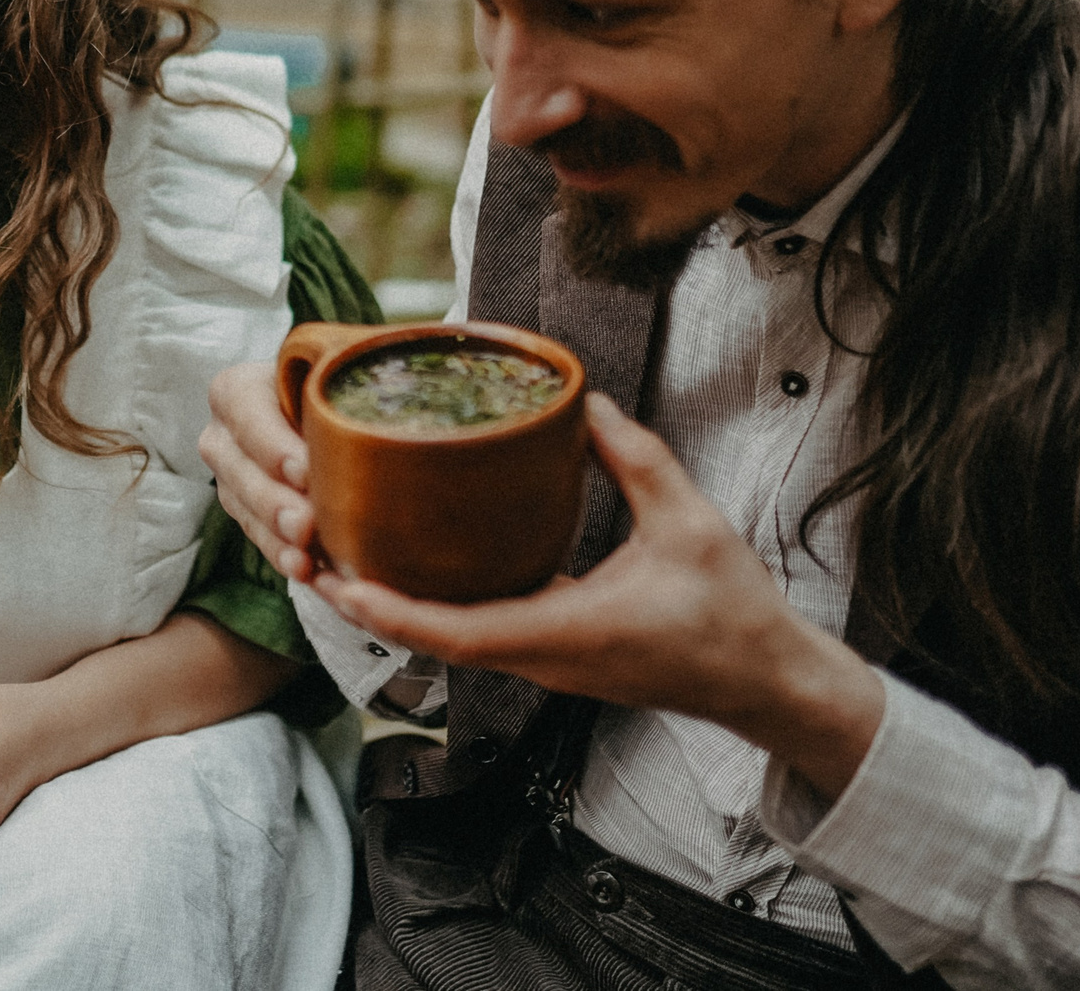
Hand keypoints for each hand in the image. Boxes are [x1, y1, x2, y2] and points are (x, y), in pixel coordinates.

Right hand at [201, 360, 318, 581]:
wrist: (315, 408)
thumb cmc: (326, 383)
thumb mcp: (326, 371)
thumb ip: (336, 381)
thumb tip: (376, 408)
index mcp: (235, 390)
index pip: (248, 416)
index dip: (274, 447)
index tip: (305, 472)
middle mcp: (221, 435)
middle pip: (242, 472)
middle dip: (275, 502)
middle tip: (306, 525)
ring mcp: (229, 478)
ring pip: (246, 511)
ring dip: (277, 538)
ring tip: (306, 562)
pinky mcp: (245, 512)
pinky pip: (259, 538)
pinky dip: (284, 556)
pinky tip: (307, 573)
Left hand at [311, 395, 887, 800]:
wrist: (766, 680)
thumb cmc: (730, 609)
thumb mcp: (685, 518)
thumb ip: (632, 455)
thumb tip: (581, 399)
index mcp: (562, 634)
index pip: (455, 635)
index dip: (391, 611)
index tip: (341, 581)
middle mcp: (540, 659)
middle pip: (431, 640)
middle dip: (369, 602)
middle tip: (312, 554)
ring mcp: (545, 664)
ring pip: (449, 642)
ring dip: (394, 606)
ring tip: (342, 556)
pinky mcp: (555, 655)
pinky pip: (478, 636)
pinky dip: (434, 607)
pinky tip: (415, 567)